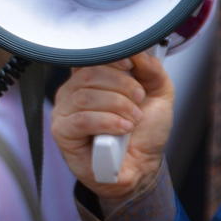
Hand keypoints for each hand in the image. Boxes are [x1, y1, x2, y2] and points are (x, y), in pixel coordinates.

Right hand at [51, 51, 173, 213]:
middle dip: (122, 86)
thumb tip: (138, 52)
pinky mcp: (62, 132)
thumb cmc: (143, 134)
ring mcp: (64, 112)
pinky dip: (107, 122)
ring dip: (118, 106)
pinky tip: (123, 130)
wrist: (142, 168)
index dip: (110, 58)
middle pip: (89, 74)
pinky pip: (81, 119)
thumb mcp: (158, 95)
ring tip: (132, 120)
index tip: (130, 66)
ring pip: (86, 96)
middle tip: (138, 101)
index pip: (90, 57)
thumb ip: (152, 70)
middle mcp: (73, 92)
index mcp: (90, 79)